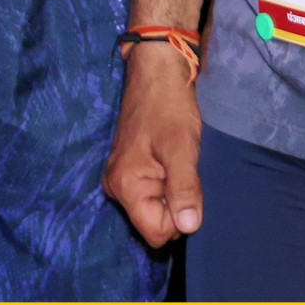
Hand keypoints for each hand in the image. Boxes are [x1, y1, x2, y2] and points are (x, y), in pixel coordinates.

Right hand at [102, 46, 206, 245]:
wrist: (157, 71)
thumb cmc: (170, 107)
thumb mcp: (182, 148)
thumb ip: (184, 189)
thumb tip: (188, 228)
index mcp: (125, 186)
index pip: (156, 233)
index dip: (179, 218)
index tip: (187, 186)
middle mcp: (116, 187)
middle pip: (154, 223)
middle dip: (176, 205)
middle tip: (182, 170)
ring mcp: (121, 178)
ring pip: (156, 208)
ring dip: (173, 192)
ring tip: (177, 162)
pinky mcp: (130, 169)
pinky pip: (153, 193)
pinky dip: (168, 182)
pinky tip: (172, 160)